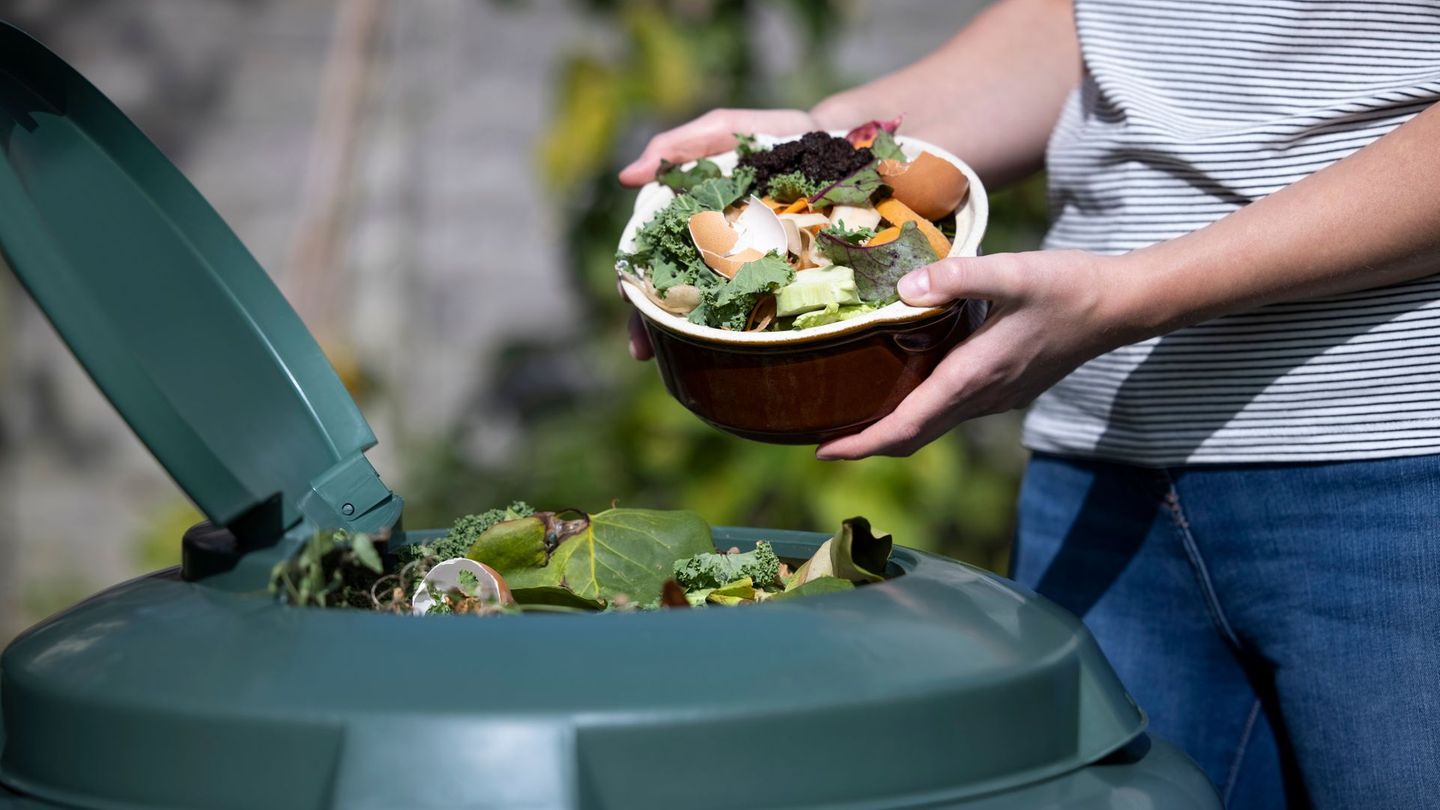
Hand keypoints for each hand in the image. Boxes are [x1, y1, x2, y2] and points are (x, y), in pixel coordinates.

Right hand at [620, 107, 819, 362]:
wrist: (838, 146)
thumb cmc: (772, 137)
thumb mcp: (722, 130)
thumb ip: (677, 147)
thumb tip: (626, 176)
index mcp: (692, 223)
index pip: (651, 260)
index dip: (634, 287)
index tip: (627, 304)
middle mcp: (714, 251)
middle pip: (674, 294)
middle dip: (653, 324)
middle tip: (644, 349)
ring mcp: (748, 269)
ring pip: (711, 310)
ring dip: (688, 338)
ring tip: (676, 359)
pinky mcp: (783, 278)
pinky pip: (762, 308)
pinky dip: (744, 334)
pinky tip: (737, 354)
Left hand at [816, 250, 1147, 459]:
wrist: (1120, 305)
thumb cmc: (1068, 287)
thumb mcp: (1013, 271)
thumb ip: (957, 277)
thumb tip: (904, 289)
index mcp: (973, 377)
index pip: (906, 427)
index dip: (861, 444)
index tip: (822, 450)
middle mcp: (981, 397)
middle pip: (913, 437)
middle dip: (866, 445)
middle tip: (822, 442)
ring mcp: (996, 397)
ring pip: (933, 426)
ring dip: (891, 430)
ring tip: (853, 416)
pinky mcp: (1006, 388)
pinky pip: (951, 411)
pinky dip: (918, 413)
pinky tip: (905, 387)